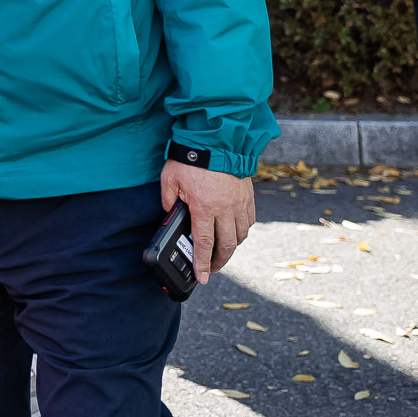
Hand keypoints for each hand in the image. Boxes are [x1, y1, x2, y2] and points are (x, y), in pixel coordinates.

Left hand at [160, 162, 255, 283]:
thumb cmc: (190, 158)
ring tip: (221, 251)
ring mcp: (239, 203)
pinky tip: (233, 231)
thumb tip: (170, 214)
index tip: (202, 277)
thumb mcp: (169, 179)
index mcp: (204, 207)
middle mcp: (225, 209)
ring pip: (240, 235)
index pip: (204, 243)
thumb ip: (169, 200)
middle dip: (219, 261)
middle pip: (226, 245)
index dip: (202, 263)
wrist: (216, 139)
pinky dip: (241, 231)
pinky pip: (249, 221)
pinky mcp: (248, 196)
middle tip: (212, 268)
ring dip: (231, 247)